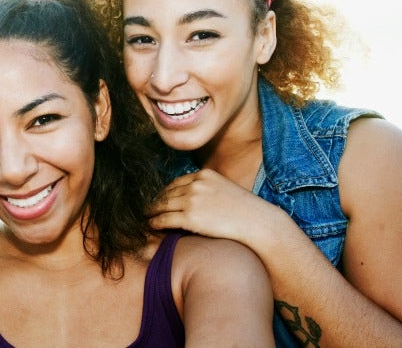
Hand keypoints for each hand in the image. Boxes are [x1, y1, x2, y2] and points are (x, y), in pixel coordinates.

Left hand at [147, 169, 272, 243]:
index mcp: (204, 175)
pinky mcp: (190, 217)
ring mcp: (192, 200)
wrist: (257, 223)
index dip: (165, 193)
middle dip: (155, 202)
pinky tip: (151, 226)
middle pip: (167, 193)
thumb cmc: (245, 210)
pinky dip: (155, 222)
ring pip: (162, 205)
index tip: (158, 200)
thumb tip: (194, 196)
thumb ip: (208, 189)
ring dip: (151, 212)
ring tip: (144, 218)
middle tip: (145, 209)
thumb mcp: (225, 189)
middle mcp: (196, 184)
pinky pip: (165, 219)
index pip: (176, 183)